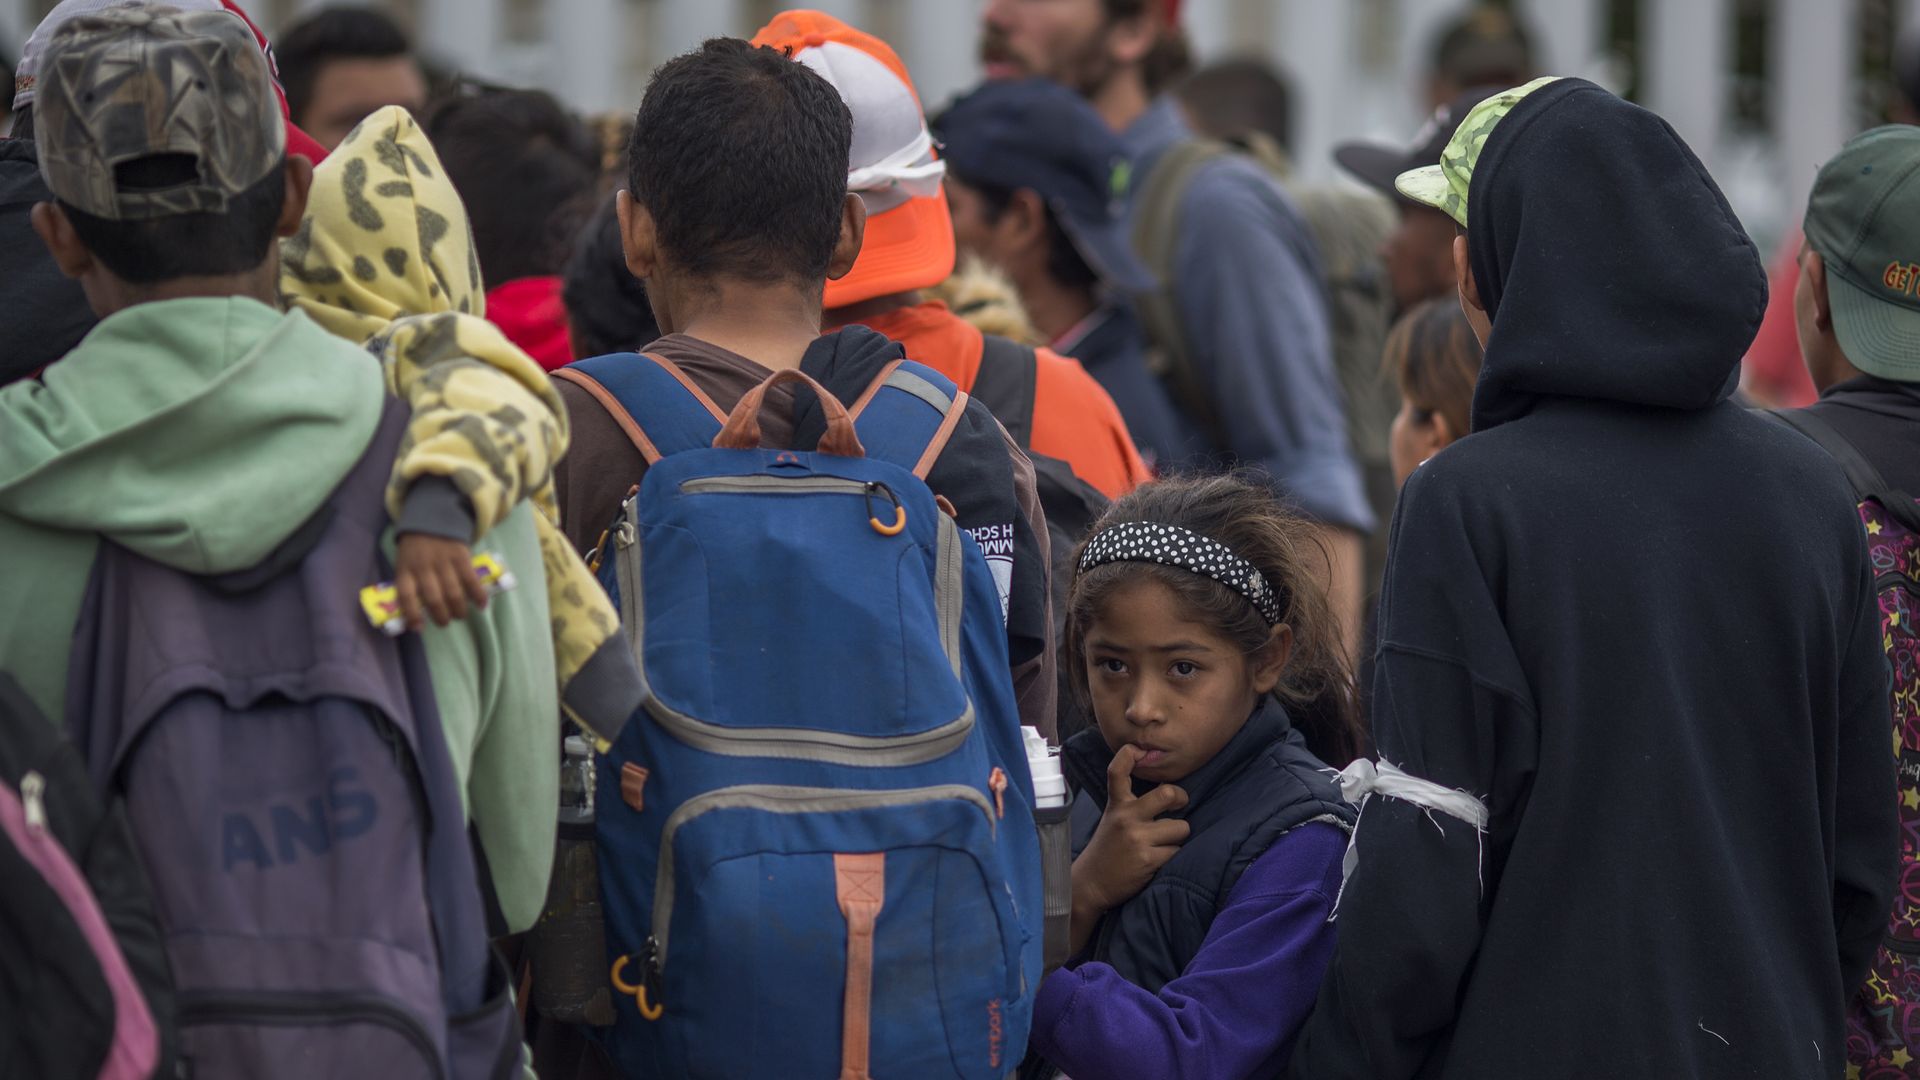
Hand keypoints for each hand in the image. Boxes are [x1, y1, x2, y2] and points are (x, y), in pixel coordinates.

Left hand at [394, 533, 488, 629]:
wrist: (432, 518)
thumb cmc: (417, 548)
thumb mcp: (405, 562)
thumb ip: (410, 582)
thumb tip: (415, 613)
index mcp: (406, 569)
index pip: (406, 596)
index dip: (412, 614)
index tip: (419, 628)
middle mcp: (423, 567)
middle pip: (433, 598)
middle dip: (441, 616)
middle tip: (445, 622)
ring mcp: (443, 562)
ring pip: (452, 592)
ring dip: (458, 609)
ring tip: (460, 616)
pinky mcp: (461, 556)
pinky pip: (470, 580)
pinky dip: (477, 594)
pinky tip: (481, 605)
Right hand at [1069, 744, 1189, 948]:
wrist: (1091, 884)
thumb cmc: (1108, 848)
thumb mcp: (1112, 818)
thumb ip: (1131, 803)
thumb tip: (1166, 788)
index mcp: (1117, 805)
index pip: (1118, 772)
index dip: (1128, 755)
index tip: (1137, 750)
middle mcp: (1126, 818)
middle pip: (1168, 794)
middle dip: (1181, 799)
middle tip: (1179, 805)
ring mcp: (1138, 838)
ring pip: (1181, 828)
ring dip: (1177, 838)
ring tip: (1162, 844)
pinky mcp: (1148, 860)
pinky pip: (1177, 851)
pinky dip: (1172, 856)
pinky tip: (1157, 861)